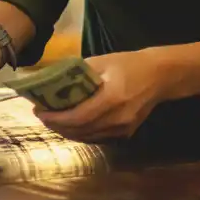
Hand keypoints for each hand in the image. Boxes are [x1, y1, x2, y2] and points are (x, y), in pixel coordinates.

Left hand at [35, 50, 167, 142]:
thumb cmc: (129, 64)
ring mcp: (123, 129)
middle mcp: (118, 119)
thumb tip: (51, 79)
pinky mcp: (126, 133)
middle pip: (80, 130)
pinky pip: (97, 138)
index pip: (77, 117)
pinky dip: (80, 133)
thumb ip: (77, 73)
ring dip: (66, 131)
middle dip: (57, 125)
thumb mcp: (101, 62)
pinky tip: (70, 125)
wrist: (160, 76)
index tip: (39, 111)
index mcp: (112, 99)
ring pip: (87, 137)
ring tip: (52, 120)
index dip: (55, 118)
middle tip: (41, 115)